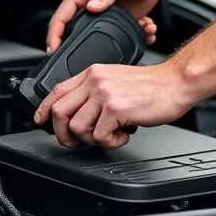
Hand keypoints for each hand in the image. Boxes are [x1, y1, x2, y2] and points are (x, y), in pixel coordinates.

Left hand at [34, 62, 193, 149]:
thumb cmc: (150, 86)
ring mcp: (103, 94)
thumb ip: (94, 91)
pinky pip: (99, 136)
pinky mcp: (114, 109)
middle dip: (63, 133)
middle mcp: (94, 81)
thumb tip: (78, 112)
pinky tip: (122, 135)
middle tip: (75, 142)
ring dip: (91, 139)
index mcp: (92, 73)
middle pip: (60, 111)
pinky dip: (110, 143)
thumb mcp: (115, 80)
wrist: (174, 83)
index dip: (44, 108)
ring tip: (109, 135)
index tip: (40, 120)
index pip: (57, 90)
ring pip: (77, 127)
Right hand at [46, 0, 162, 52]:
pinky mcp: (114, 24)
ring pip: (98, 40)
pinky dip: (133, 38)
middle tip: (96, 55)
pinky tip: (144, 28)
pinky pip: (116, 39)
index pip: (60, 18)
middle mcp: (86, 7)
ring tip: (137, 29)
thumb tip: (92, 7)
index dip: (54, 36)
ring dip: (117, 41)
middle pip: (73, 33)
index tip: (53, 50)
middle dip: (87, 45)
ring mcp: (99, 17)